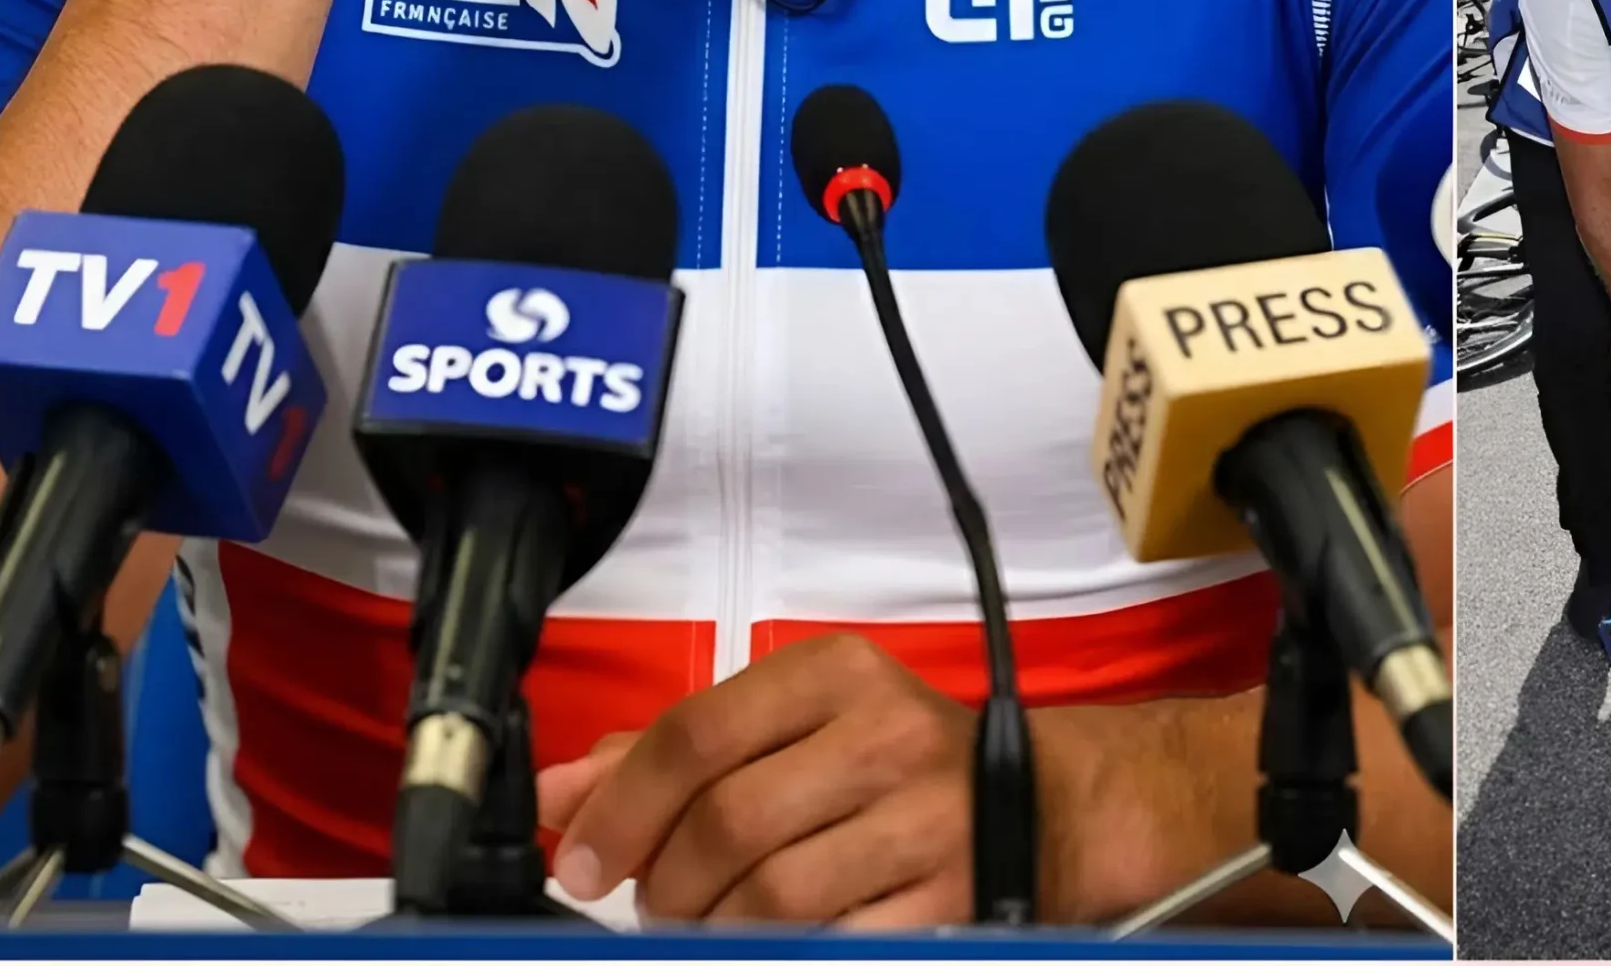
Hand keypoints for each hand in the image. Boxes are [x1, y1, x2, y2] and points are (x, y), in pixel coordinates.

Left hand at [538, 634, 984, 925]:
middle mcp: (882, 734)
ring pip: (769, 895)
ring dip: (715, 928)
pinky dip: (779, 952)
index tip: (586, 858)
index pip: (697, 733)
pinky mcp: (944, 898)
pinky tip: (771, 939)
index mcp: (836, 673)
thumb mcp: (798, 723)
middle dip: (668, 881)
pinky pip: (829, 944)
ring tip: (714, 923)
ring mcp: (919, 819)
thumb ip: (676, 751)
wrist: (1046, 805)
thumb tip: (564, 792)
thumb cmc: (897, 761)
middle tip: (659, 900)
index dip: (623, 806)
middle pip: (727, 822)